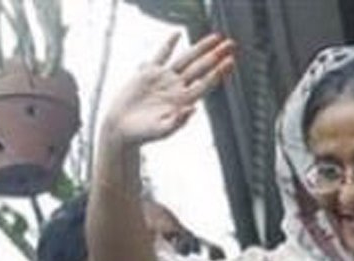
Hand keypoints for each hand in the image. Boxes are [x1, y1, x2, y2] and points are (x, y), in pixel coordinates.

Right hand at [102, 32, 235, 146]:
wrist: (122, 128)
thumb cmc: (143, 134)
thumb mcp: (162, 131)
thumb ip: (178, 122)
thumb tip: (192, 109)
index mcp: (183, 101)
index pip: (205, 84)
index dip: (218, 73)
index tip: (230, 62)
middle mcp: (177, 88)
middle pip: (201, 68)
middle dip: (216, 56)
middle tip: (231, 44)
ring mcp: (164, 79)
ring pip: (186, 59)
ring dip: (200, 47)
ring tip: (216, 37)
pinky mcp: (148, 73)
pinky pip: (161, 55)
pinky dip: (168, 44)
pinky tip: (177, 34)